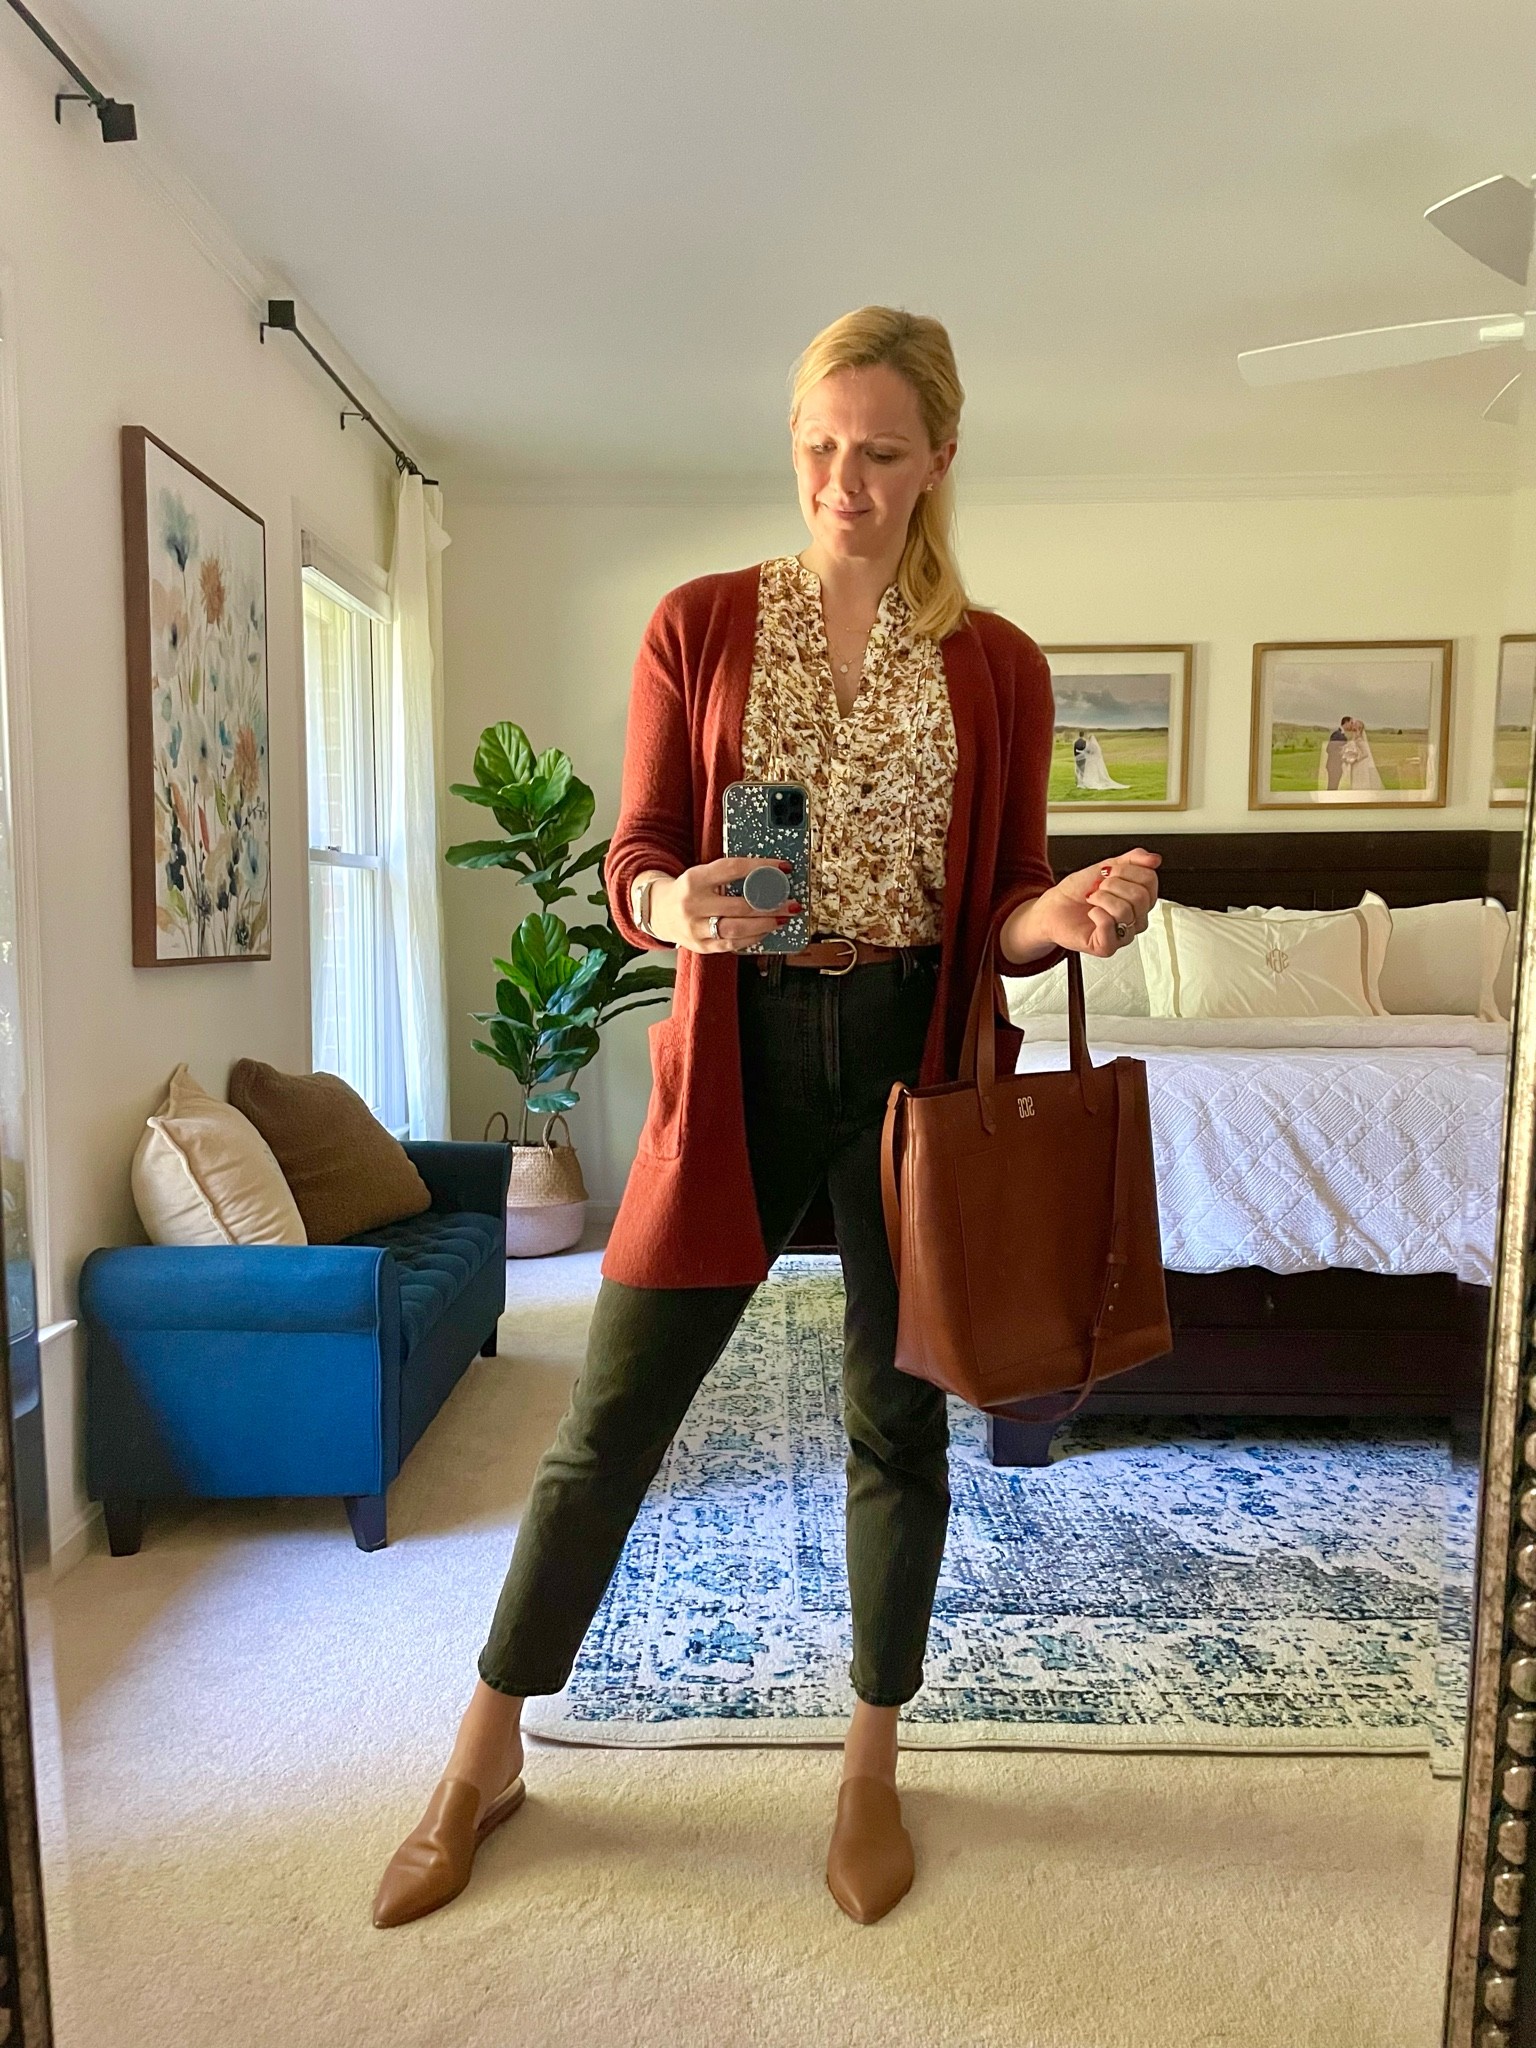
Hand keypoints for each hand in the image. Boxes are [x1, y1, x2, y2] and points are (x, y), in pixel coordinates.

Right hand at [648, 859, 801, 954]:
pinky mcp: (701, 946)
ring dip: (765, 924)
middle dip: (771, 905)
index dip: (761, 867)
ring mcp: (696, 929)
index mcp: (694, 879)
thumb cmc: (688, 891)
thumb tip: (767, 875)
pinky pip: (732, 945)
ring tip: (782, 918)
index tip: (782, 867)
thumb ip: (727, 875)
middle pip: (739, 906)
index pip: (732, 869)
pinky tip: (765, 930)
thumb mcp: (701, 875)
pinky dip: (752, 938)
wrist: (659, 912)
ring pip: (737, 929)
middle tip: (790, 902)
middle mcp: (693, 905)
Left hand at [1001, 848, 1160, 963]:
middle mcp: (1136, 918)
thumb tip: (1154, 859)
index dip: (1126, 871)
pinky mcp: (1107, 946)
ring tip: (1092, 900)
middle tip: (1099, 888)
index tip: (1110, 873)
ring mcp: (1123, 934)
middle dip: (1113, 885)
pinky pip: (1111, 927)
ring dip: (1102, 898)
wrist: (1053, 907)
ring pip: (1126, 911)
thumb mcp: (1107, 866)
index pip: (1150, 880)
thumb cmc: (1078, 891)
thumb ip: (1133, 860)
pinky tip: (1092, 913)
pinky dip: (1097, 914)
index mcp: (1140, 899)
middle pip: (1140, 896)